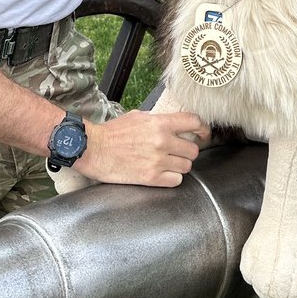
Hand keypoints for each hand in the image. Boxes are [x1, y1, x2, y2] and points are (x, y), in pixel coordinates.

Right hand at [77, 110, 209, 186]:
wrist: (93, 149)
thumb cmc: (113, 132)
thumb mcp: (138, 116)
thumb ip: (160, 120)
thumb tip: (176, 123)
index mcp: (160, 123)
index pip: (194, 122)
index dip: (202, 129)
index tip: (203, 134)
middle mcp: (162, 141)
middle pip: (193, 149)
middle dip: (187, 151)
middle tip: (178, 152)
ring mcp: (157, 161)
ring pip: (187, 166)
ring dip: (180, 165)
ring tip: (168, 163)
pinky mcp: (151, 178)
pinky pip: (176, 181)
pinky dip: (172, 178)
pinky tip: (163, 174)